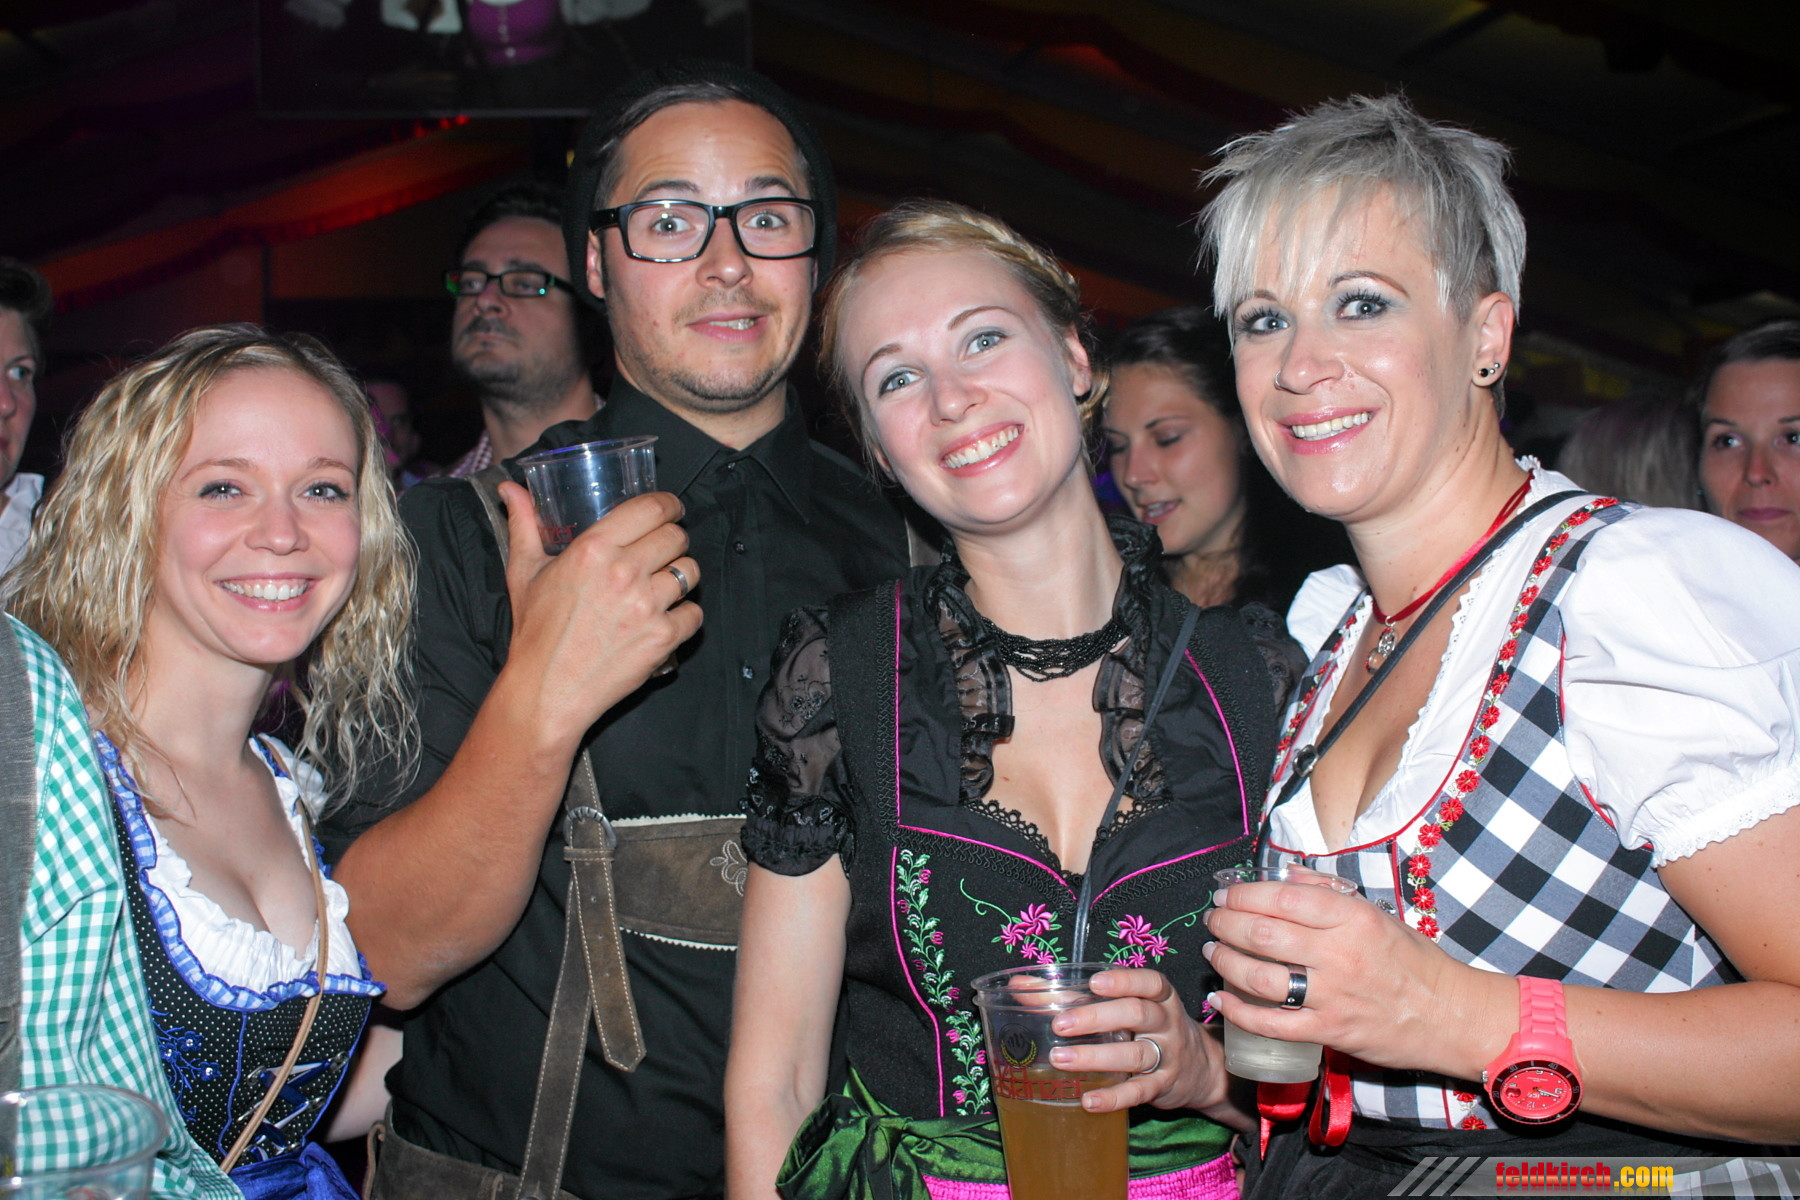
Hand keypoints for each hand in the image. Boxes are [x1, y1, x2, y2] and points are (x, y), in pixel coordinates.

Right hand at [497, 482, 702, 739]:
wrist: (546, 689)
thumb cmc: (535, 633)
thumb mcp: (524, 572)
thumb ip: (523, 524)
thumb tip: (510, 489)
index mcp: (593, 548)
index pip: (652, 508)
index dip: (669, 505)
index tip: (671, 509)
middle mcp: (624, 572)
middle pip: (677, 537)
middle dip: (673, 541)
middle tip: (662, 552)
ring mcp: (647, 605)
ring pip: (691, 572)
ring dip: (681, 577)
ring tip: (663, 586)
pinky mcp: (663, 637)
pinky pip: (695, 614)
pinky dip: (685, 616)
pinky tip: (665, 619)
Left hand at [1042, 969, 1231, 1117]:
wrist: (1199, 1068)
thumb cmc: (1147, 1027)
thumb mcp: (1122, 1006)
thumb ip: (1072, 995)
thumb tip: (1018, 987)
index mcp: (1159, 996)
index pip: (1149, 982)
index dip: (1124, 981)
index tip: (1095, 984)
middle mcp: (1167, 1023)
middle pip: (1137, 1014)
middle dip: (1097, 1018)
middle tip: (1060, 1025)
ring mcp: (1167, 1056)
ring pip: (1135, 1054)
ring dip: (1096, 1057)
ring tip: (1060, 1059)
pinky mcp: (1163, 1086)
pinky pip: (1139, 1092)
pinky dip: (1114, 1097)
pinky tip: (1088, 1099)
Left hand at [1202, 879, 1511, 1080]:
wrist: (1451, 1014)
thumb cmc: (1414, 962)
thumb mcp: (1378, 915)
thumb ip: (1329, 893)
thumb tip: (1285, 874)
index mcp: (1352, 918)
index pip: (1283, 897)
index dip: (1244, 894)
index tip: (1225, 894)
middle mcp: (1340, 954)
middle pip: (1264, 934)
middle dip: (1226, 924)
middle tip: (1212, 919)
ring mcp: (1333, 996)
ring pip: (1261, 978)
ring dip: (1226, 962)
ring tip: (1213, 952)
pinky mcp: (1330, 1032)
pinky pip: (1272, 1023)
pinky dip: (1239, 1012)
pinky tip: (1220, 1000)